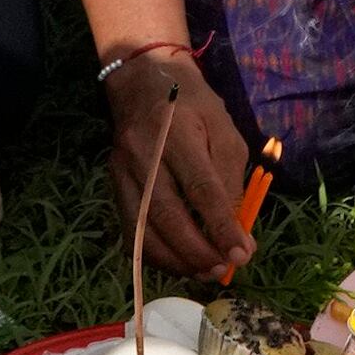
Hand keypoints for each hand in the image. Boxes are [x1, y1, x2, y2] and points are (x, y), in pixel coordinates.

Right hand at [103, 50, 254, 281]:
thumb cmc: (193, 106)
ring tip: (203, 272)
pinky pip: (129, 231)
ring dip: (174, 260)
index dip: (221, 225)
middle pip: (165, 214)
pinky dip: (154, 255)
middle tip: (222, 270)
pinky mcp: (112, 185)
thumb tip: (238, 234)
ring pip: (141, 229)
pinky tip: (178, 262)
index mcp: (176, 133)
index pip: (199, 187)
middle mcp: (142, 153)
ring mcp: (121, 171)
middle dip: (197, 250)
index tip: (242, 254)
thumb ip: (231, 179)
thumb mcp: (224, 130)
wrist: (143, 82)